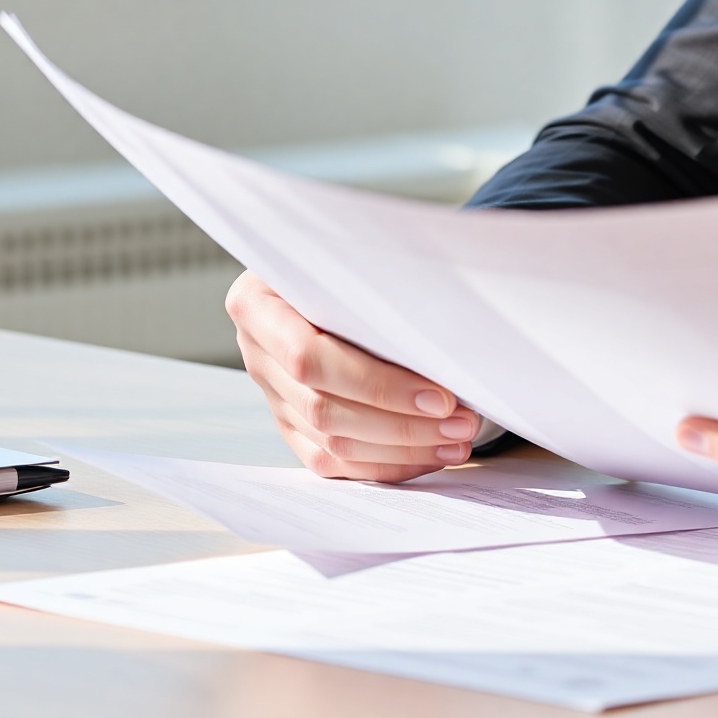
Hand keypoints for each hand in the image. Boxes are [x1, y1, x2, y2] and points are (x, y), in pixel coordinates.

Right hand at [226, 270, 479, 481]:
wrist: (329, 266)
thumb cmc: (354, 254)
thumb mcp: (356, 253)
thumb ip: (381, 285)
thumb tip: (446, 330)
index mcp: (258, 303)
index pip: (310, 358)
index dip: (378, 385)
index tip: (440, 397)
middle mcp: (256, 351)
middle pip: (324, 408)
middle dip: (401, 424)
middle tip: (461, 423)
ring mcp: (270, 393)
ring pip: (331, 443)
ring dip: (400, 449)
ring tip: (456, 440)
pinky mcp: (289, 423)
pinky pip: (330, 462)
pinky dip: (382, 464)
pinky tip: (427, 456)